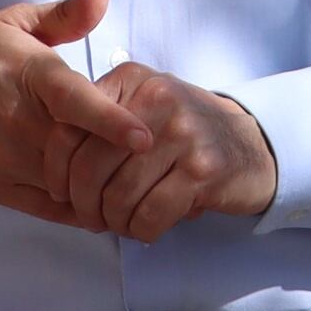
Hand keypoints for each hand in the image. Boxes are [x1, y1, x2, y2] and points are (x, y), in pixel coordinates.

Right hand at [0, 0, 152, 224]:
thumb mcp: (15, 21)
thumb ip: (68, 12)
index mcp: (28, 73)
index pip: (72, 99)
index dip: (110, 120)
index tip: (145, 136)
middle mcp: (16, 119)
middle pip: (77, 149)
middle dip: (118, 161)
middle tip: (158, 165)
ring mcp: (3, 156)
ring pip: (64, 183)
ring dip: (102, 188)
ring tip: (139, 187)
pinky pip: (46, 208)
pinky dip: (78, 210)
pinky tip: (103, 205)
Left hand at [58, 65, 277, 240]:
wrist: (255, 146)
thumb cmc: (187, 134)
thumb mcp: (144, 108)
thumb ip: (101, 123)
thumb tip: (56, 168)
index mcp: (131, 79)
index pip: (69, 129)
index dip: (57, 171)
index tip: (62, 193)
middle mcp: (156, 99)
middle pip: (90, 167)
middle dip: (85, 205)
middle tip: (93, 219)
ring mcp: (182, 133)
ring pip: (119, 196)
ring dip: (115, 222)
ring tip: (123, 224)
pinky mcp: (203, 170)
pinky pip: (150, 214)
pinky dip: (142, 230)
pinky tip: (147, 228)